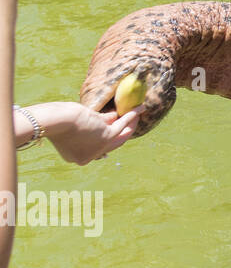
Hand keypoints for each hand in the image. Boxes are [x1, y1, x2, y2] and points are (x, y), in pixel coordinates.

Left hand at [22, 101, 138, 165]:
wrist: (54, 121)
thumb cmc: (57, 120)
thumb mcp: (72, 125)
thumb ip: (89, 125)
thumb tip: (110, 117)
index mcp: (78, 157)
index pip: (98, 148)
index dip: (107, 135)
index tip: (114, 124)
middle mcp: (91, 155)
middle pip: (112, 143)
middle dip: (122, 131)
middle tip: (129, 122)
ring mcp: (100, 147)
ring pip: (119, 134)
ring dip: (129, 122)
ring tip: (135, 112)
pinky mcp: (107, 135)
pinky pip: (122, 124)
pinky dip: (131, 116)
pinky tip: (139, 109)